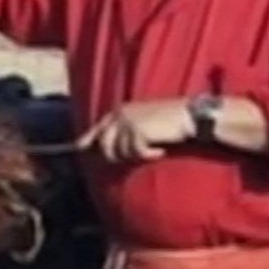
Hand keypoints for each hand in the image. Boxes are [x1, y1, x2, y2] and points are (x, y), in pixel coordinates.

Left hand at [77, 99, 195, 162]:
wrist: (192, 116)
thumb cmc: (169, 123)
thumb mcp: (142, 124)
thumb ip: (123, 133)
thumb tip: (105, 151)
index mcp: (119, 112)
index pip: (95, 131)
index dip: (85, 143)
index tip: (77, 150)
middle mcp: (119, 115)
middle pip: (104, 146)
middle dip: (116, 157)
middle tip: (138, 156)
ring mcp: (127, 122)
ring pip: (119, 153)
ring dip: (136, 156)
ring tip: (152, 149)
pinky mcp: (137, 130)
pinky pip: (136, 153)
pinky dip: (148, 156)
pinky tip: (160, 151)